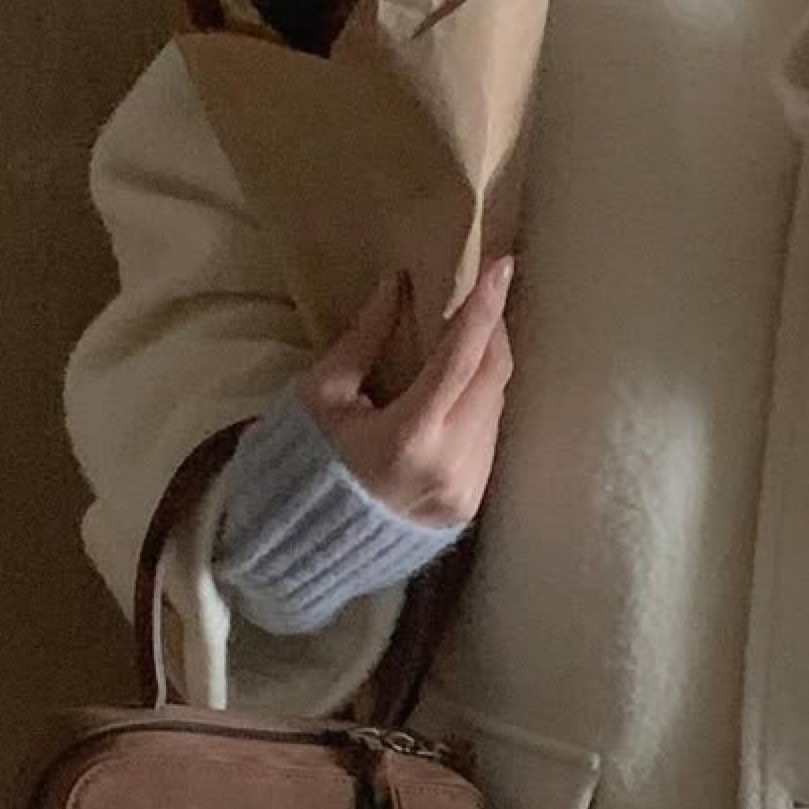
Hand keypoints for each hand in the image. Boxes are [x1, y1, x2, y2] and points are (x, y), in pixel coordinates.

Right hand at [292, 256, 515, 527]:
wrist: (309, 543)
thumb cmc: (305, 460)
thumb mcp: (321, 392)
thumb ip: (366, 337)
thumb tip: (399, 282)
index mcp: (407, 437)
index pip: (461, 358)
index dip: (485, 308)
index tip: (503, 266)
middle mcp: (448, 467)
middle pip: (492, 379)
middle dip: (492, 330)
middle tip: (483, 294)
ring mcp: (465, 492)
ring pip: (496, 408)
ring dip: (488, 367)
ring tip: (468, 339)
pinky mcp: (471, 507)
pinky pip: (489, 440)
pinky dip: (479, 405)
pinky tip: (459, 390)